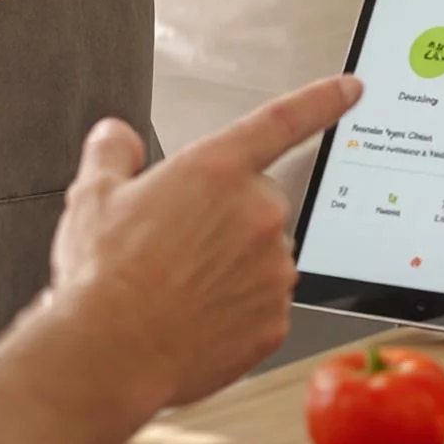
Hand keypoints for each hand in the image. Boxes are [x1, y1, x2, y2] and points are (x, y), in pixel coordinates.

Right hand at [48, 75, 362, 406]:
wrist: (109, 355)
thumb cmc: (103, 277)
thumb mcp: (92, 195)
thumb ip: (113, 152)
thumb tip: (118, 138)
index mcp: (216, 169)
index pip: (282, 120)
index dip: (322, 100)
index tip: (350, 88)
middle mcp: (256, 213)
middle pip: (258, 202)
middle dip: (226, 218)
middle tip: (178, 246)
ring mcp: (272, 270)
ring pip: (262, 257)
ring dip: (233, 265)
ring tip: (179, 288)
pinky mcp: (275, 322)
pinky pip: (262, 306)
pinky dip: (235, 311)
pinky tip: (194, 319)